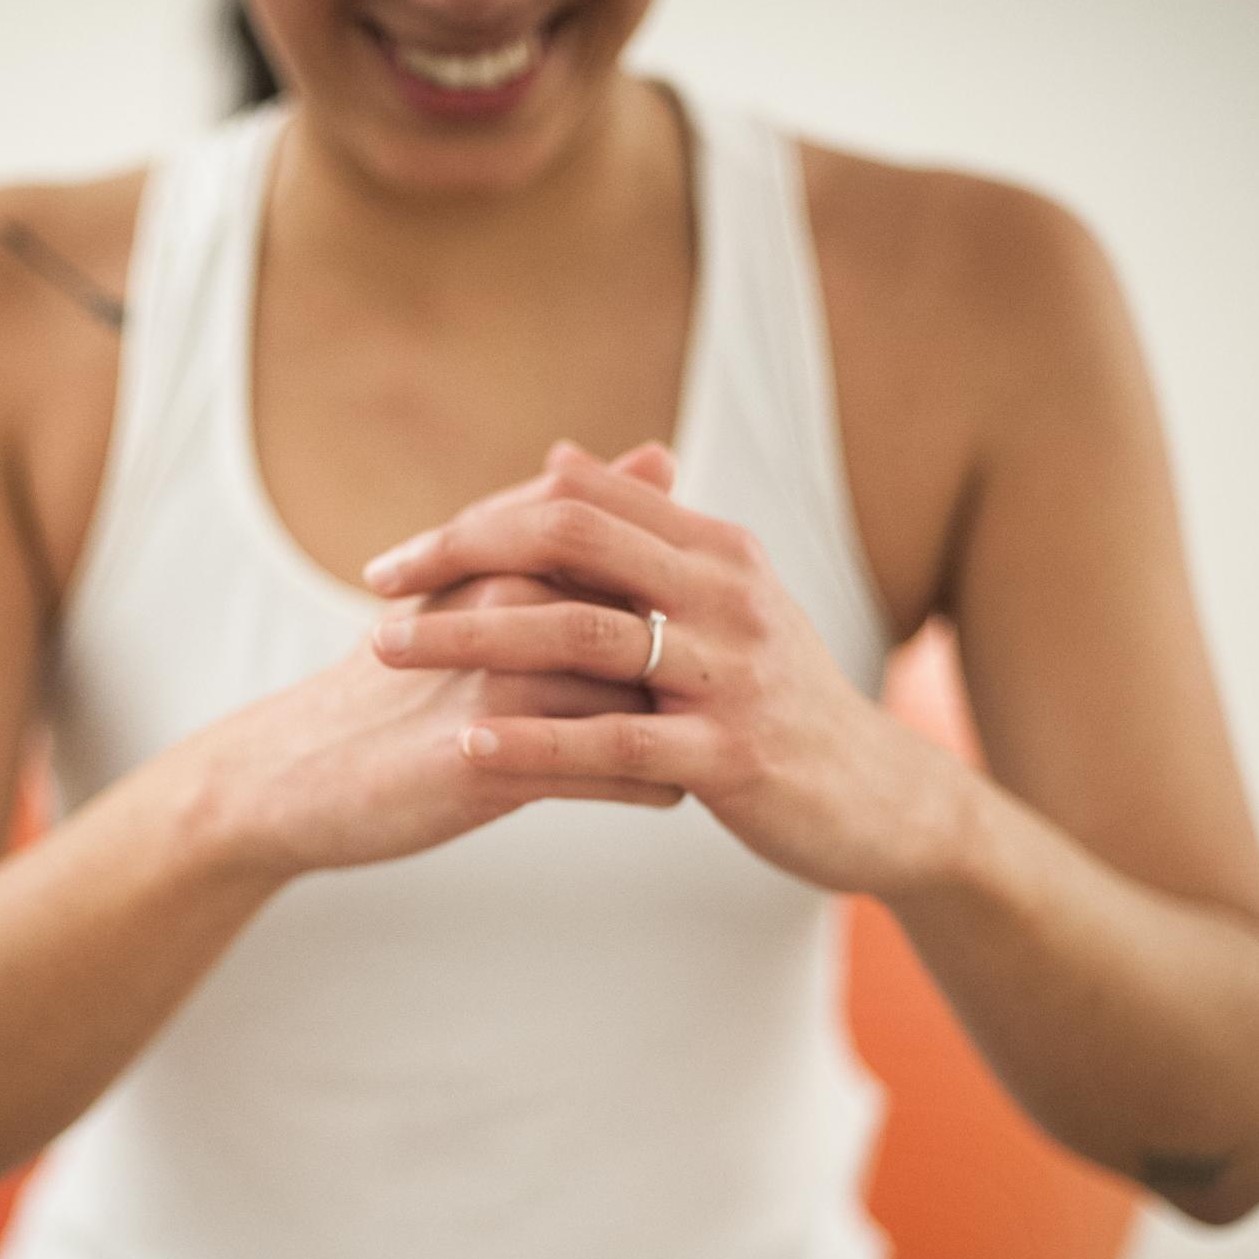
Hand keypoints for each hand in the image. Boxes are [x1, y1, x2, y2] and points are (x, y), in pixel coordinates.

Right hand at [188, 448, 689, 878]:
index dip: (685, 606)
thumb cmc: (398, 677)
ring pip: (645, 701)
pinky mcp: (489, 758)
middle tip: (730, 701)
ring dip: (687, 730)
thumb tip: (664, 455)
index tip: (714, 638)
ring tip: (705, 748)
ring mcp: (500, 681)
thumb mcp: (477, 583)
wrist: (298, 770)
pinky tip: (665, 791)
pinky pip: (609, 771)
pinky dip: (650, 783)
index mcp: (514, 559)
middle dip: (703, 667)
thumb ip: (565, 522)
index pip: (641, 564)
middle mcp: (512, 606)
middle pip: (655, 628)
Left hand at [359, 440, 968, 898]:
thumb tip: (558, 459)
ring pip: (581, 636)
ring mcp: (731, 675)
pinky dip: (534, 741)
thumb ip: (644, 533)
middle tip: (375, 586)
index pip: (580, 501)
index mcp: (716, 550)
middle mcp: (726, 595)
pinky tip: (466, 748)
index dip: (482, 518)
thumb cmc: (781, 699)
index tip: (402, 555)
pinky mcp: (732, 756)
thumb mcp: (723, 602)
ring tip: (391, 651)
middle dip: (461, 556)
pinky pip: (615, 742)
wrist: (883, 799)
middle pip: (571, 543)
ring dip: (473, 638)